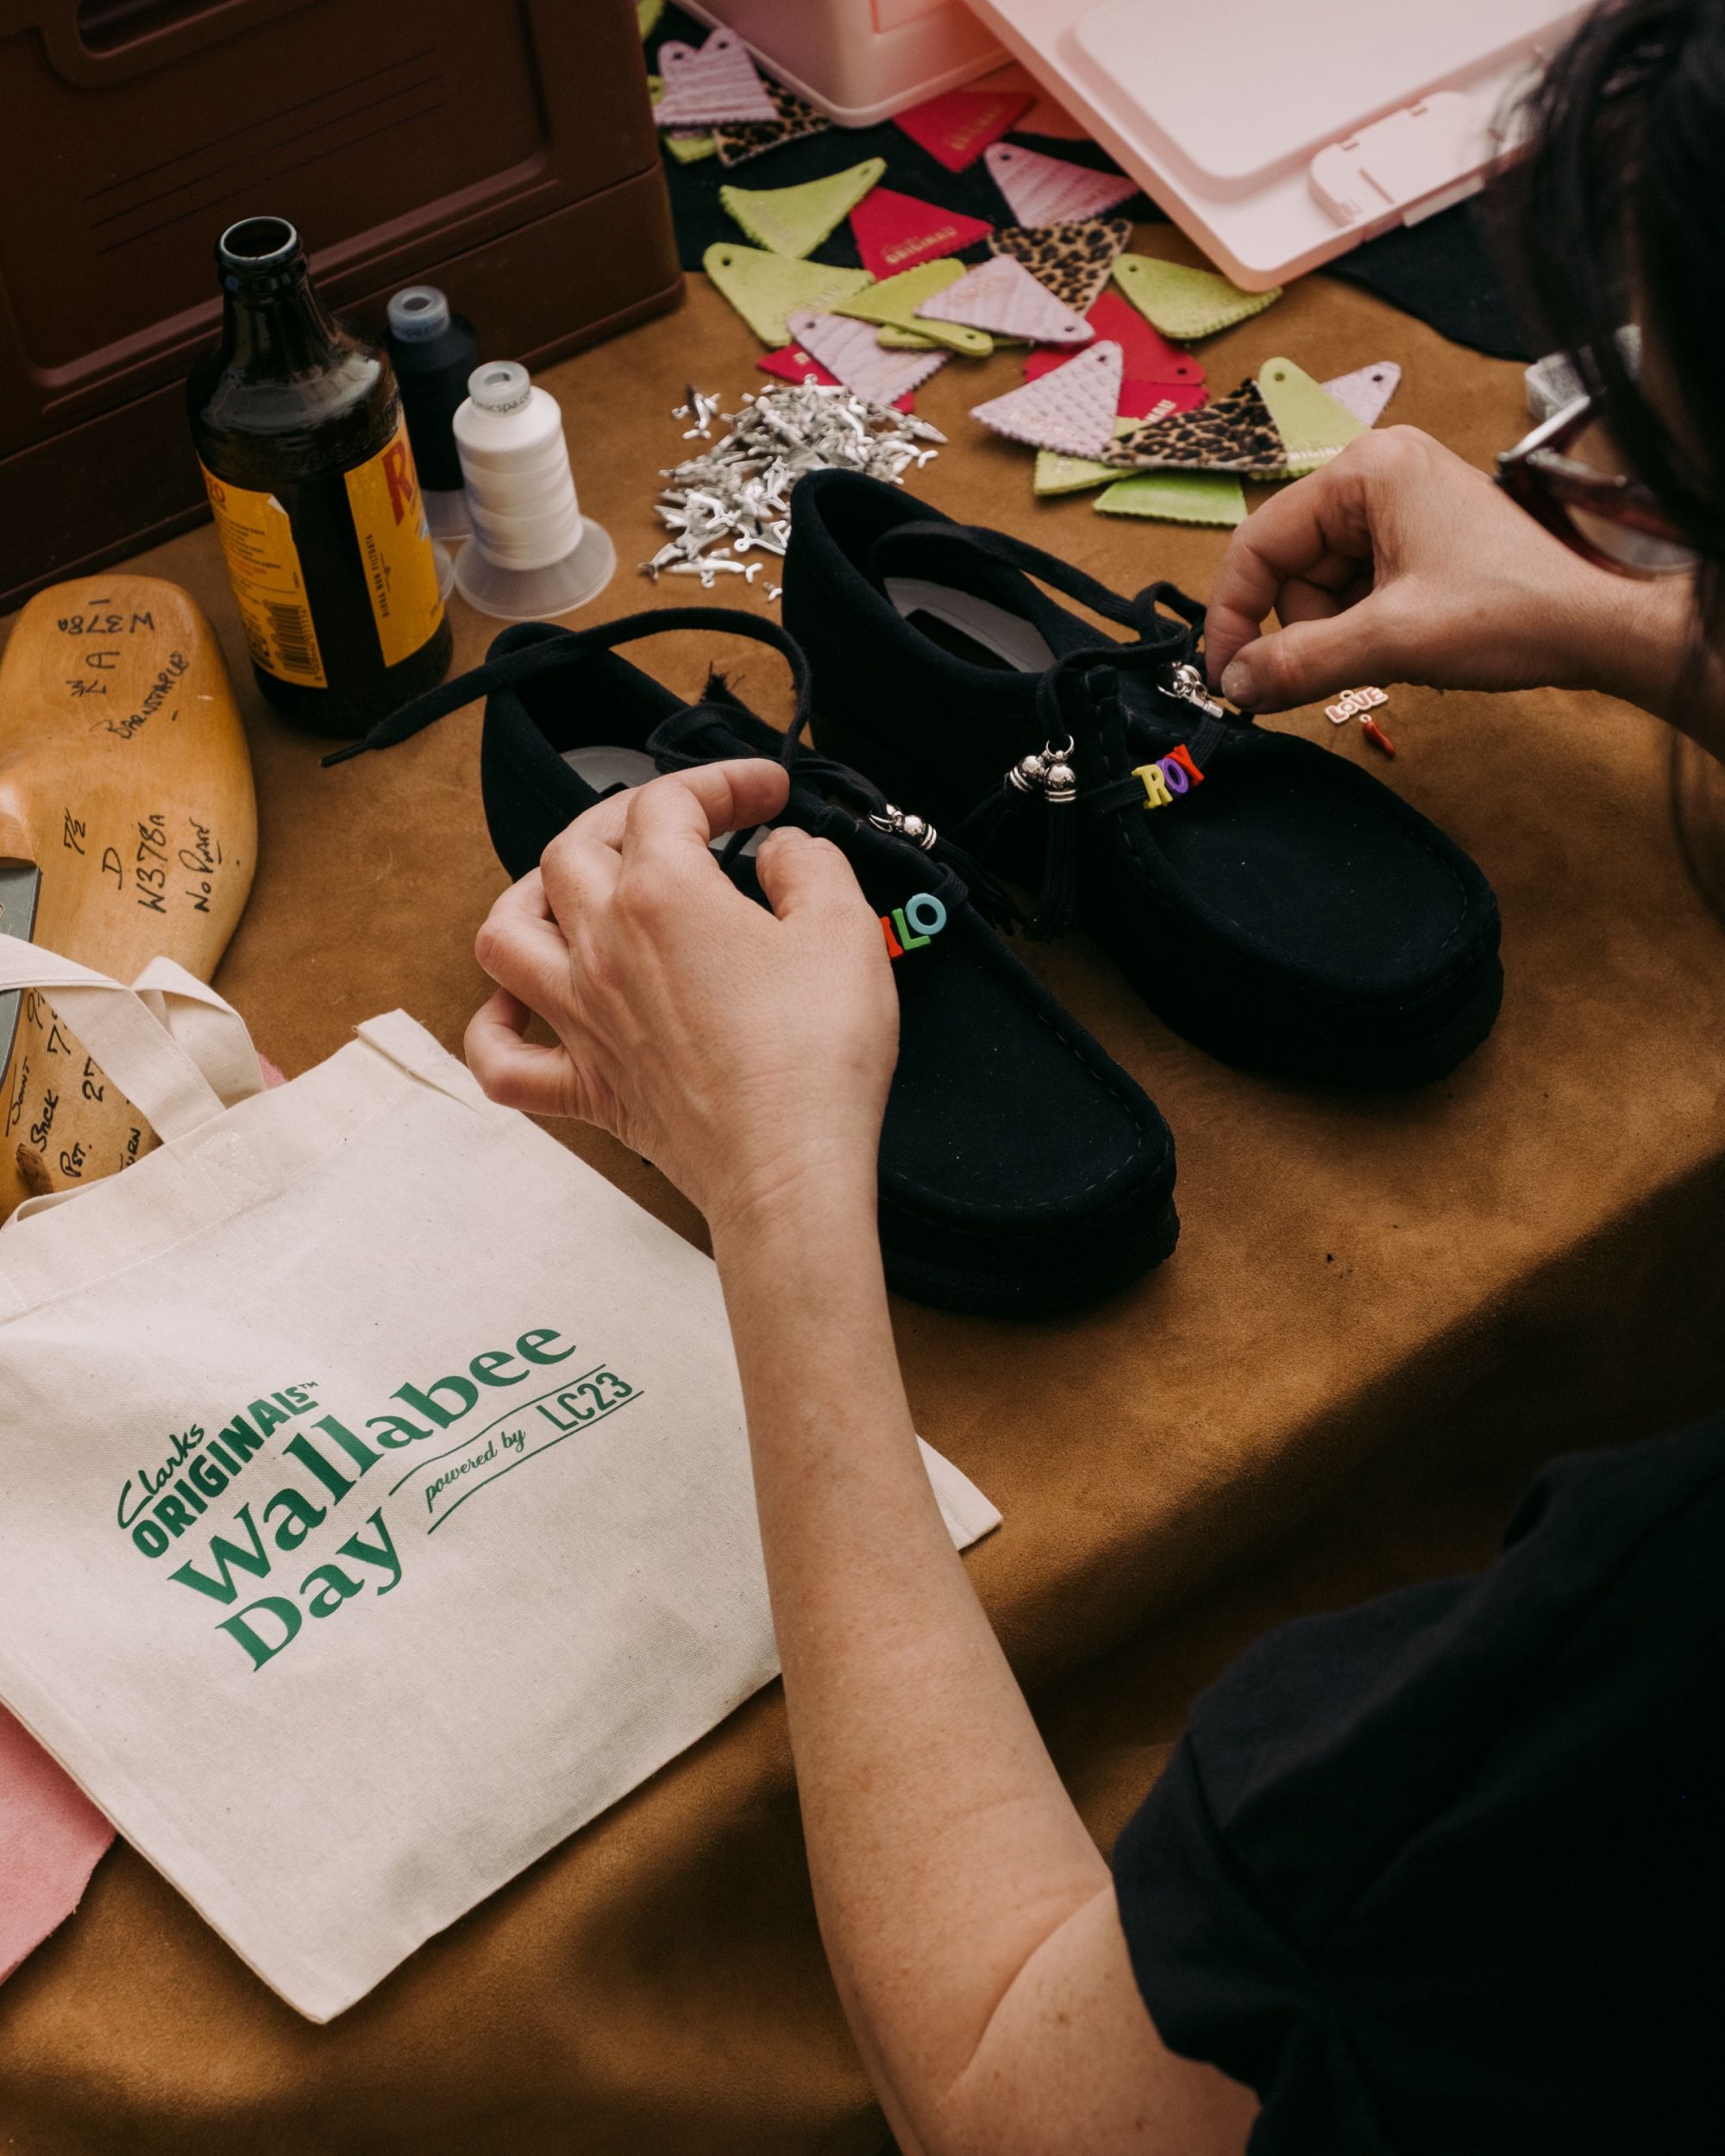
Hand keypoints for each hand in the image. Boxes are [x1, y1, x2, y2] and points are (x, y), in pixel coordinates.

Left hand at [466, 759, 897, 1235]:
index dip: (721, 782)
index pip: (671, 803)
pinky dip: (494, 1027)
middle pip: (576, 848)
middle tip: (684, 824)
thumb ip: (811, 865)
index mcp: (663, 896)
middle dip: (628, 817)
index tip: (766, 794)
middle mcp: (604, 948)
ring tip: (571, 889)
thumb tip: (785, 852)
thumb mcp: (844, 929)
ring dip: (529, 897)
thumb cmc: (815, 1060)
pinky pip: (501, 1058)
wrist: (790, 1170)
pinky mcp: (587, 1087)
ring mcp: (584, 1019)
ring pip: (506, 934)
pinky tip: (516, 1008)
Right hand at [1203, 425, 1642, 712]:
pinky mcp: (1418, 537)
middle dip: (1307, 627)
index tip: (1226, 675)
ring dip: (1339, 633)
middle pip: (1290, 566)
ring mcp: (1400, 504)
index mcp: (1367, 470)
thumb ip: (1301, 662)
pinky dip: (1365, 627)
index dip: (1233, 615)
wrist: (1599, 626)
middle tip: (1345, 666)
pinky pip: (1355, 589)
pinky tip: (1406, 641)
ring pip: (1320, 586)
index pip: (1259, 542)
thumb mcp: (1392, 640)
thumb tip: (1233, 685)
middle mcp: (1378, 472)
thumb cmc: (1513, 612)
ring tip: (1394, 650)